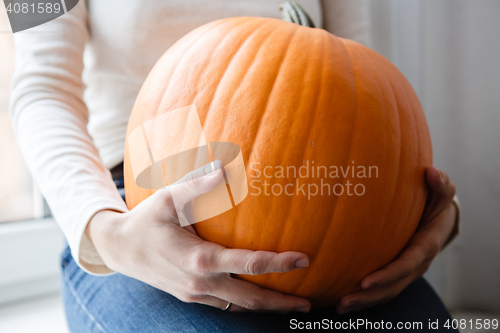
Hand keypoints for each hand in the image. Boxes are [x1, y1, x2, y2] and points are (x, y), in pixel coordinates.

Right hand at [86, 161, 310, 312]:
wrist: (118, 249)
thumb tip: (225, 167)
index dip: (279, 264)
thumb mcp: (168, 198)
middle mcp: (200, 282)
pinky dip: (246, 304)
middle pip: (250, 299)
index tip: (304, 260)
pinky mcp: (191, 296)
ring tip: (292, 304)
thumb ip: (198, 184)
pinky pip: (225, 305)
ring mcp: (195, 293)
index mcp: (200, 259)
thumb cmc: (145, 220)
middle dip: (281, 302)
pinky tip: (259, 298)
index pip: (249, 265)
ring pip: (239, 306)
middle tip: (310, 302)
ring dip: (266, 307)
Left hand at [337, 167, 456, 313]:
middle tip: (345, 300)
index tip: (366, 281)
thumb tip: (431, 173)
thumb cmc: (437, 201)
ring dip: (365, 301)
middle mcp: (417, 263)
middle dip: (370, 296)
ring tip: (340, 306)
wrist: (440, 217)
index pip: (407, 264)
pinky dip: (365, 297)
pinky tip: (343, 300)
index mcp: (426, 245)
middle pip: (394, 286)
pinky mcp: (397, 272)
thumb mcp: (442, 192)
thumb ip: (440, 184)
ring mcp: (407, 271)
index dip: (388, 275)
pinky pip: (383, 289)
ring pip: (387, 292)